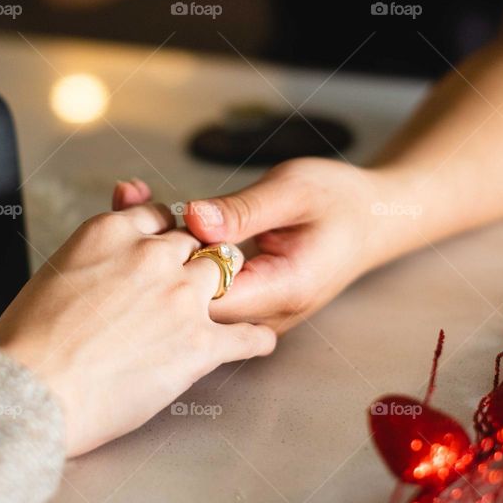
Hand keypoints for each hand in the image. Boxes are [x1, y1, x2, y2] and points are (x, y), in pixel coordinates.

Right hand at [0, 204, 272, 456]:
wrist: (32, 390)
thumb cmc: (27, 343)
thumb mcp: (53, 273)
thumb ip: (90, 257)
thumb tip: (100, 265)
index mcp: (111, 233)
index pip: (158, 215)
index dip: (164, 233)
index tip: (165, 247)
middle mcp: (152, 256)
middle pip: (194, 242)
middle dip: (192, 259)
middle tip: (189, 280)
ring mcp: (182, 297)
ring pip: (225, 273)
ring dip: (226, 288)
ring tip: (231, 303)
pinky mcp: (200, 343)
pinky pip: (247, 334)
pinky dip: (255, 338)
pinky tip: (257, 341)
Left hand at [113, 161, 394, 332]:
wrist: (374, 218)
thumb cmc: (340, 201)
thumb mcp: (293, 191)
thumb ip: (242, 211)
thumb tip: (193, 218)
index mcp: (281, 289)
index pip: (209, 298)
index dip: (175, 266)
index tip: (149, 222)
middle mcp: (266, 311)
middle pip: (192, 301)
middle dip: (154, 255)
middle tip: (129, 197)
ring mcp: (254, 311)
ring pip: (192, 294)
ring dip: (161, 250)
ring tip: (132, 197)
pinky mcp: (245, 298)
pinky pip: (203, 282)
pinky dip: (179, 249)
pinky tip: (155, 211)